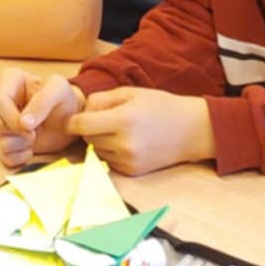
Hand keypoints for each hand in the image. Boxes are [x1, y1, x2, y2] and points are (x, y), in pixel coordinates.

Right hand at [0, 69, 84, 168]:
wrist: (69, 118)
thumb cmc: (64, 98)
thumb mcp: (59, 91)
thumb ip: (42, 102)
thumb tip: (23, 123)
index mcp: (9, 79)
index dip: (12, 119)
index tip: (31, 129)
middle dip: (19, 134)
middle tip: (35, 133)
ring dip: (20, 146)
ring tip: (34, 138)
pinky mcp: (0, 140)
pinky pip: (3, 156)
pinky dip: (19, 157)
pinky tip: (29, 148)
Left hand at [66, 87, 215, 175]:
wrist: (191, 130)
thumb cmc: (160, 106)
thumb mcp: (131, 93)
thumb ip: (101, 99)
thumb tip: (81, 111)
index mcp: (123, 120)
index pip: (81, 125)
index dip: (73, 120)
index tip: (75, 117)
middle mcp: (124, 144)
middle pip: (87, 138)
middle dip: (90, 128)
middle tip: (106, 118)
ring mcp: (129, 161)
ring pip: (97, 150)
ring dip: (100, 140)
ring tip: (119, 129)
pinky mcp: (132, 172)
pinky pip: (108, 161)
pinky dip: (111, 152)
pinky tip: (127, 142)